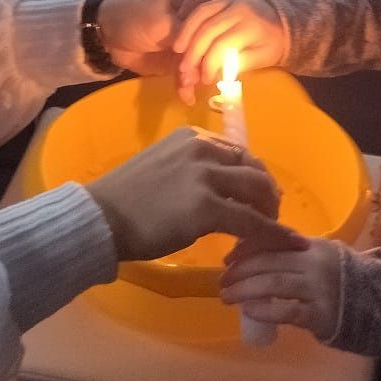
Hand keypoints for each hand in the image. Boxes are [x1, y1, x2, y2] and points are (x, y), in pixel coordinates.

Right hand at [85, 126, 303, 261]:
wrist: (100, 219)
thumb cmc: (124, 200)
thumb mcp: (162, 167)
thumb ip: (191, 170)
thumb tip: (215, 187)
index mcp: (191, 137)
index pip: (238, 153)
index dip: (254, 176)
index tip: (259, 196)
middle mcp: (202, 149)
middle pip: (254, 168)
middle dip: (268, 193)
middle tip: (271, 215)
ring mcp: (205, 176)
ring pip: (258, 190)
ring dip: (271, 212)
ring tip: (272, 231)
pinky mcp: (207, 207)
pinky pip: (251, 221)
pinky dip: (271, 233)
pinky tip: (280, 243)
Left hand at [100, 0, 232, 75]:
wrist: (107, 33)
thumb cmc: (135, 18)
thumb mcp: (163, 22)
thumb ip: (188, 36)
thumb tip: (207, 57)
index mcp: (197, 5)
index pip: (219, 22)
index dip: (220, 39)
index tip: (213, 54)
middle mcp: (198, 26)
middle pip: (213, 46)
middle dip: (206, 63)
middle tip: (194, 74)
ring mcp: (187, 45)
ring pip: (201, 63)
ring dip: (196, 76)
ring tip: (185, 85)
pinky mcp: (176, 62)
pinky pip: (187, 75)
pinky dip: (186, 87)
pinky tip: (186, 97)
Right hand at [171, 0, 287, 103]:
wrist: (283, 20)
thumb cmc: (271, 44)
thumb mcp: (260, 58)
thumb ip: (237, 64)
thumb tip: (215, 74)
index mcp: (250, 25)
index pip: (222, 45)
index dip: (209, 63)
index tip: (205, 79)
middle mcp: (239, 7)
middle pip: (207, 28)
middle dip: (193, 50)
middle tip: (184, 69)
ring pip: (200, 13)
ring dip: (186, 32)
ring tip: (177, 50)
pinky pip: (201, 3)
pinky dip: (189, 17)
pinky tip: (182, 32)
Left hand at [220, 235, 343, 341]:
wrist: (372, 304)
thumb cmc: (334, 279)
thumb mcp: (314, 258)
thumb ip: (287, 252)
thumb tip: (243, 252)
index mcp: (310, 245)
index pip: (271, 240)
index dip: (245, 249)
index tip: (226, 260)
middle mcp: (315, 262)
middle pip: (269, 261)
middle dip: (240, 271)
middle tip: (222, 282)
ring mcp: (320, 288)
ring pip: (274, 283)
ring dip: (245, 290)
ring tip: (227, 297)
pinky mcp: (322, 314)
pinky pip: (288, 310)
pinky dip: (265, 310)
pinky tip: (248, 311)